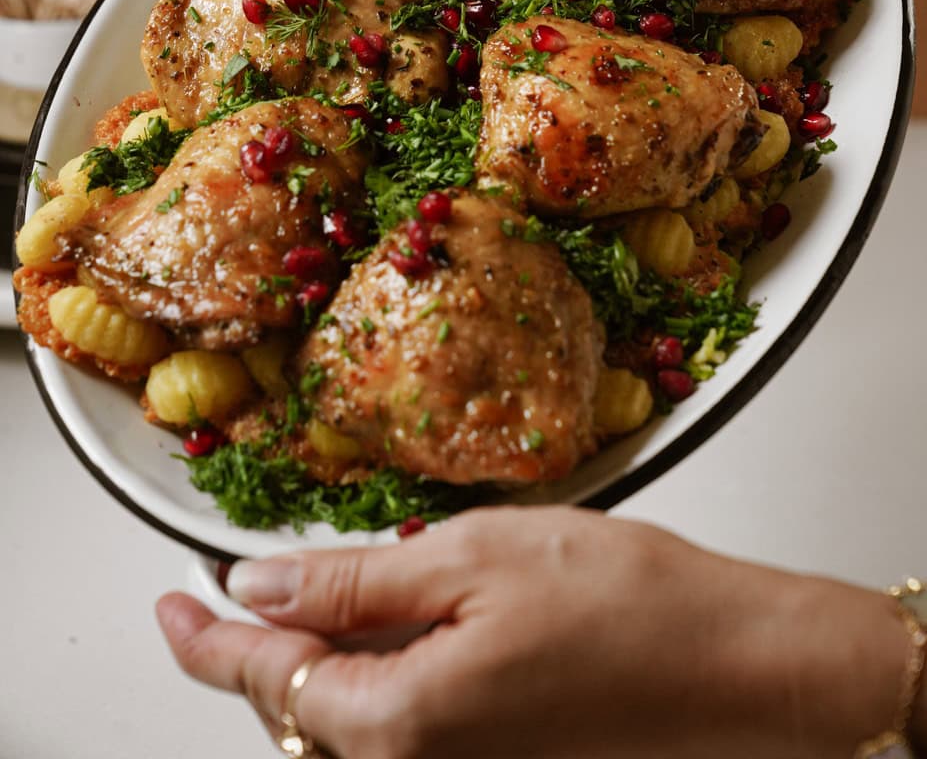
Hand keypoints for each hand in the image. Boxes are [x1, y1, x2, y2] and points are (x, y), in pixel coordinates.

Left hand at [156, 505, 909, 758]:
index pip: (265, 681)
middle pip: (302, 707)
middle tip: (238, 584)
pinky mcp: (498, 755)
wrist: (744, 667)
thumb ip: (360, 578)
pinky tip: (393, 615)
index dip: (204, 639)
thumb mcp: (476, 556)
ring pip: (353, 713)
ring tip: (318, 588)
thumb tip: (266, 582)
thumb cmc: (633, 607)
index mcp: (404, 720)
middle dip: (263, 642)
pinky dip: (379, 666)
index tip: (171, 603)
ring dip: (323, 651)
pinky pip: (406, 718)